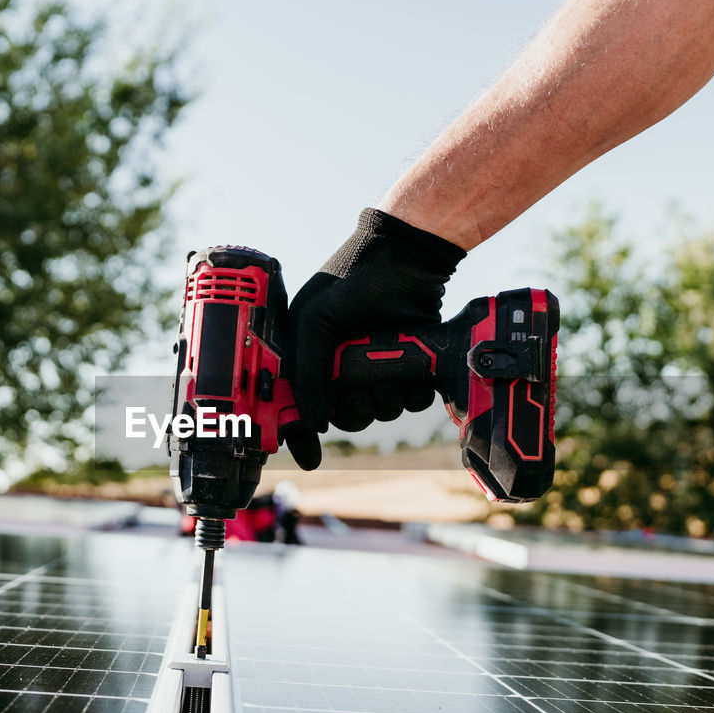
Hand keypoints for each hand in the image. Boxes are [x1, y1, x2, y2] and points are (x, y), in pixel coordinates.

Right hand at [288, 208, 466, 436]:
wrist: (407, 256)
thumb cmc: (353, 279)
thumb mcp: (315, 320)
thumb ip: (307, 373)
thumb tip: (312, 424)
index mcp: (310, 356)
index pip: (299, 408)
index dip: (301, 434)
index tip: (309, 456)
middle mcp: (342, 366)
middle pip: (345, 416)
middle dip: (355, 411)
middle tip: (360, 394)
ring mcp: (377, 367)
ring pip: (380, 411)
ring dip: (387, 401)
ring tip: (391, 376)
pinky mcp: (410, 366)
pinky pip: (412, 400)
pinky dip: (414, 394)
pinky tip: (414, 374)